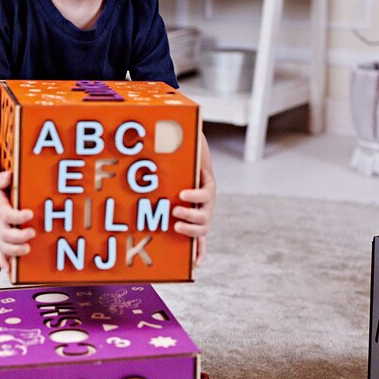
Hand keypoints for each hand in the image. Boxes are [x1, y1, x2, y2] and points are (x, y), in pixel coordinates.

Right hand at [0, 168, 35, 273]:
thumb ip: (2, 179)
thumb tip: (9, 176)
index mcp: (0, 210)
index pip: (8, 215)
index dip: (18, 216)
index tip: (29, 214)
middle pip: (5, 235)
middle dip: (18, 237)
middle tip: (32, 234)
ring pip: (3, 247)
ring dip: (14, 251)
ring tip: (27, 250)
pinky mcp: (0, 241)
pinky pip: (0, 254)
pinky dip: (4, 262)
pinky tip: (10, 271)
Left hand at [173, 132, 214, 266]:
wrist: (194, 168)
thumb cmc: (185, 159)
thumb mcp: (185, 146)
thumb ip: (180, 136)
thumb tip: (171, 112)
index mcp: (206, 185)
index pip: (205, 192)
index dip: (195, 195)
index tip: (182, 193)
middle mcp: (207, 202)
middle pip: (205, 213)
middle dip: (190, 214)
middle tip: (174, 210)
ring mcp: (203, 216)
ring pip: (202, 229)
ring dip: (191, 231)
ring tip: (175, 225)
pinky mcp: (196, 226)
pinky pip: (200, 243)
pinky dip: (199, 254)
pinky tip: (194, 266)